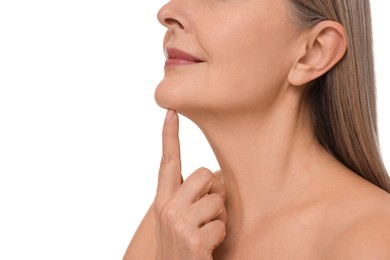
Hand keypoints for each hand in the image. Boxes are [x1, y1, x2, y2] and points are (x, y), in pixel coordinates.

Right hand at [153, 110, 226, 259]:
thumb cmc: (181, 246)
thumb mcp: (177, 219)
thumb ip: (187, 197)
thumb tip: (213, 180)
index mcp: (162, 200)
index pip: (167, 162)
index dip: (169, 136)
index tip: (172, 112)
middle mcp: (167, 208)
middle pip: (204, 174)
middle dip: (214, 191)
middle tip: (210, 211)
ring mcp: (179, 224)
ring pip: (217, 200)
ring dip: (219, 217)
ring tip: (206, 232)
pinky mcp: (193, 241)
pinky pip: (221, 225)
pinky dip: (220, 236)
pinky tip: (207, 247)